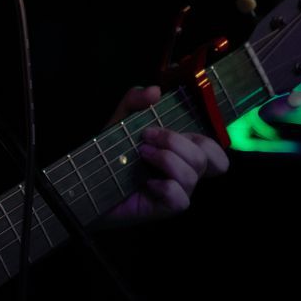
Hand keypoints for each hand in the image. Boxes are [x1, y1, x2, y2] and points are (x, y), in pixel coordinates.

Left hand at [103, 85, 228, 222]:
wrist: (87, 182)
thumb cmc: (109, 153)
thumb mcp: (121, 120)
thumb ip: (135, 101)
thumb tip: (155, 91)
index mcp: (182, 153)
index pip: (213, 149)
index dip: (203, 138)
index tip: (162, 127)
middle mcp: (183, 172)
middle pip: (205, 158)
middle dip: (175, 142)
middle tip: (146, 138)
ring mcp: (175, 192)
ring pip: (192, 176)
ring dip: (166, 159)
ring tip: (141, 154)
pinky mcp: (163, 209)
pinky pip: (180, 200)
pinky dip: (165, 187)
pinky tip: (147, 184)